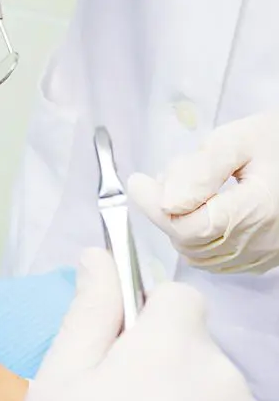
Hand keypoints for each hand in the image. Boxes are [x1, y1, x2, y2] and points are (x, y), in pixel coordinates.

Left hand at [128, 111, 278, 273]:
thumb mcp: (241, 140)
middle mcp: (259, 242)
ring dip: (181, 223)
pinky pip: (214, 259)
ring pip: (196, 253)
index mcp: (256, 210)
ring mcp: (261, 255)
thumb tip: (167, 201)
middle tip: (167, 178)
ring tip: (191, 188)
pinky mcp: (262, 260)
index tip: (138, 182)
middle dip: (167, 210)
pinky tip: (207, 207)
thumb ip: (200, 170)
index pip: (186, 227)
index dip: (155, 207)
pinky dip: (199, 237)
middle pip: (187, 241)